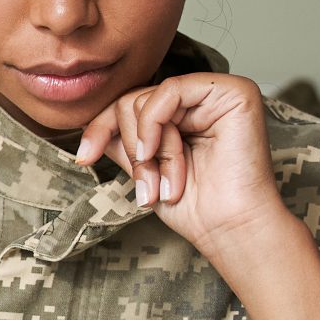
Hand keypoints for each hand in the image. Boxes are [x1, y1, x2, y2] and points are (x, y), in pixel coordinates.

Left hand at [73, 72, 293, 266]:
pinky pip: (170, 90)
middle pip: (135, 99)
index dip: (101, 128)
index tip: (85, 158)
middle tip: (148, 185)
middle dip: (132, 148)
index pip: (130, 105)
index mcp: (184, 115)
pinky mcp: (234, 91)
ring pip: (147, 97)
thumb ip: (123, 142)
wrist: (230, 229)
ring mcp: (218, 93)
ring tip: (164, 182)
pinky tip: (156, 153)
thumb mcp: (144, 169)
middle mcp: (201, 99)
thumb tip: (92, 123)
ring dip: (148, 148)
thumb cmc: (196, 208)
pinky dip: (153, 124)